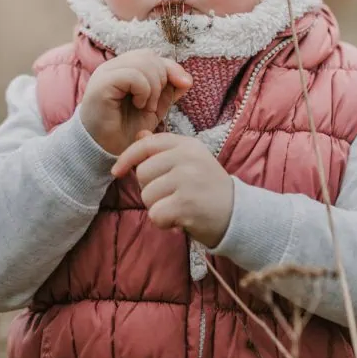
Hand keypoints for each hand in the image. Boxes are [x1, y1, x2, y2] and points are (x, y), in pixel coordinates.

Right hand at [79, 49, 191, 155]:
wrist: (105, 150)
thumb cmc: (125, 129)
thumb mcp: (153, 108)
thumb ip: (167, 91)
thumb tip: (186, 79)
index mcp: (124, 69)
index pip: (152, 56)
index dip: (172, 68)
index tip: (185, 85)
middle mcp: (113, 66)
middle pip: (149, 56)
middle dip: (162, 79)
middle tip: (153, 105)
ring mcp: (106, 72)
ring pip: (143, 62)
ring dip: (153, 87)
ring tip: (146, 107)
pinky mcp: (102, 83)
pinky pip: (133, 75)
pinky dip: (143, 91)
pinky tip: (138, 105)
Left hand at [111, 133, 233, 247]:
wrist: (238, 215)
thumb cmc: (208, 189)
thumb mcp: (191, 161)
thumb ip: (164, 149)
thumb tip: (140, 134)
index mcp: (187, 145)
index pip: (146, 144)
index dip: (127, 158)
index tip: (117, 171)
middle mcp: (187, 158)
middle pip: (142, 173)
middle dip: (149, 189)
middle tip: (171, 196)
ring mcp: (187, 179)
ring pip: (146, 196)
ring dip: (157, 208)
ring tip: (177, 208)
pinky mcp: (186, 203)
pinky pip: (155, 214)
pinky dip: (163, 223)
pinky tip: (179, 221)